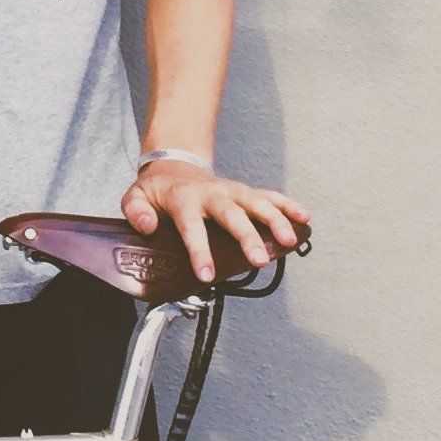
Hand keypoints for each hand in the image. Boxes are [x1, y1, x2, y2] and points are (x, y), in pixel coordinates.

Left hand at [121, 161, 309, 282]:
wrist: (174, 165)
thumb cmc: (156, 191)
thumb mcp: (135, 197)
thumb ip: (135, 212)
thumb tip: (148, 227)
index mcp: (183, 199)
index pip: (191, 227)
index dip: (199, 251)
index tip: (207, 275)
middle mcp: (211, 193)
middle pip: (231, 214)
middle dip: (246, 236)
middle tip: (258, 260)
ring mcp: (232, 191)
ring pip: (256, 203)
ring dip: (274, 220)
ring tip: (289, 241)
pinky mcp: (245, 192)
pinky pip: (270, 196)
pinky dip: (288, 206)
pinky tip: (304, 219)